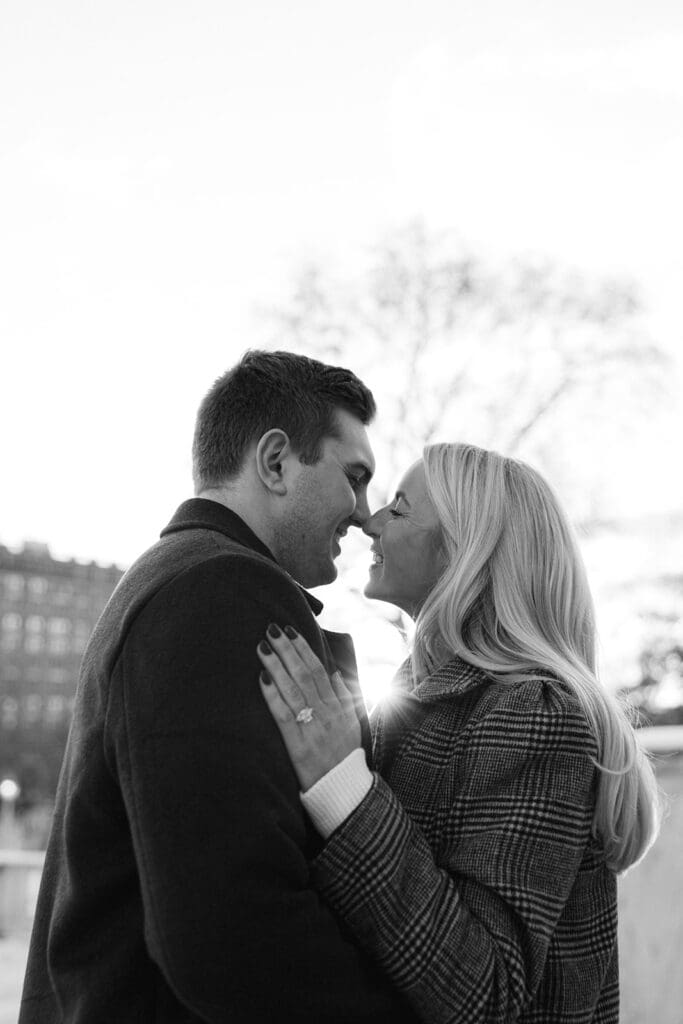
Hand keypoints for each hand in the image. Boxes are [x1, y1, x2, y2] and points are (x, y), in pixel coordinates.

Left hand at [256, 625, 362, 791]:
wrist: (344, 791)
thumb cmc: (345, 757)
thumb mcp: (352, 723)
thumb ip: (344, 696)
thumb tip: (335, 672)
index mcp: (338, 706)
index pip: (318, 669)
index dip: (303, 648)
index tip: (290, 630)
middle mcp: (326, 713)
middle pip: (304, 674)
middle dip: (286, 649)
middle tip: (271, 629)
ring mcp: (312, 728)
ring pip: (292, 690)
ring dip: (276, 665)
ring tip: (262, 647)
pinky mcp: (298, 746)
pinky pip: (283, 716)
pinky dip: (272, 696)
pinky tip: (262, 679)